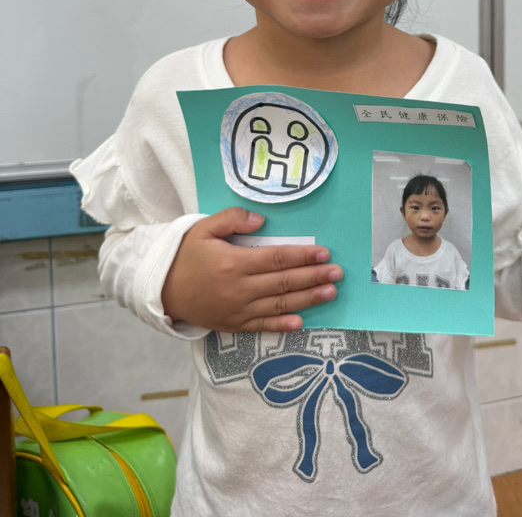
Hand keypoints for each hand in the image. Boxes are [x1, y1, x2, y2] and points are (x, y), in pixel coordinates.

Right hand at [161, 207, 342, 332]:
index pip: (276, 259)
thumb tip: (262, 219)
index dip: (302, 256)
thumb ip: (233, 219)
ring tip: (330, 293)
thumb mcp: (204, 228)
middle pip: (284, 282)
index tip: (323, 253)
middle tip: (337, 273)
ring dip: (308, 300)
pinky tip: (302, 322)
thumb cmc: (186, 255)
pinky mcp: (234, 325)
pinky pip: (262, 326)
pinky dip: (282, 325)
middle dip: (313, 277)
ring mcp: (238, 310)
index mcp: (234, 263)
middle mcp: (239, 289)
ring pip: (279, 304)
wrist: (162, 290)